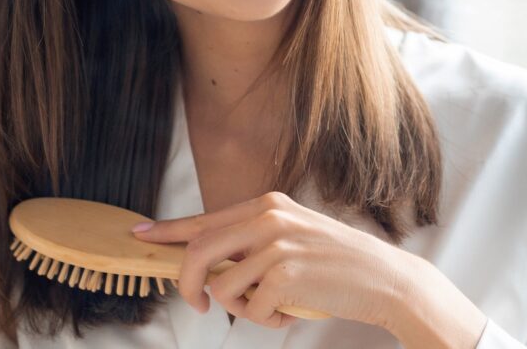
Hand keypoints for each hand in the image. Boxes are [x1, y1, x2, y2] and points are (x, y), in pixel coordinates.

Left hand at [130, 191, 425, 333]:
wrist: (386, 279)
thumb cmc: (338, 264)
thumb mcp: (294, 237)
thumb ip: (253, 242)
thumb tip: (206, 263)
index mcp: (268, 205)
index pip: (204, 219)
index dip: (167, 231)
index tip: (140, 236)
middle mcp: (268, 218)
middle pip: (198, 253)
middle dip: (187, 286)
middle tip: (200, 304)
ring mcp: (277, 245)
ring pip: (223, 288)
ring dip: (242, 310)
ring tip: (276, 308)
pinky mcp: (286, 275)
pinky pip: (251, 310)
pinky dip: (268, 322)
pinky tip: (294, 313)